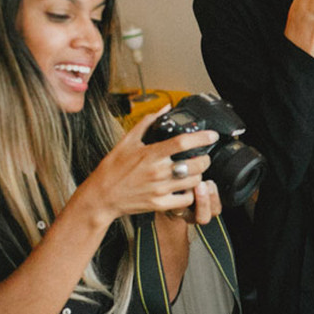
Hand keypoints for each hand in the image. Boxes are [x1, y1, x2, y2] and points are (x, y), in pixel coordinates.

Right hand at [77, 107, 218, 222]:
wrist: (101, 196)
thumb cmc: (113, 169)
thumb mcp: (127, 141)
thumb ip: (147, 123)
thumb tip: (164, 109)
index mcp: (150, 154)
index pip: (182, 142)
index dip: (202, 137)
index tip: (211, 135)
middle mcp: (157, 172)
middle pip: (195, 164)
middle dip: (204, 159)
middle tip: (203, 157)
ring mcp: (160, 189)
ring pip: (194, 181)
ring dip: (198, 175)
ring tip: (193, 172)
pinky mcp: (160, 204)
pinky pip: (186, 199)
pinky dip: (191, 193)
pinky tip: (185, 187)